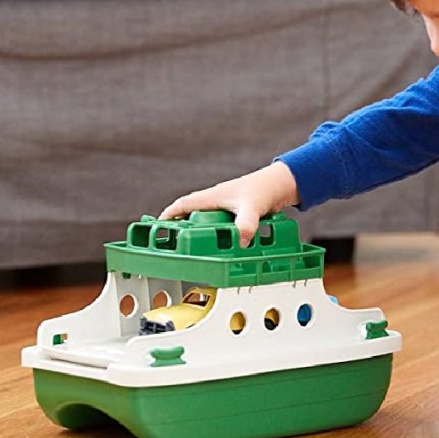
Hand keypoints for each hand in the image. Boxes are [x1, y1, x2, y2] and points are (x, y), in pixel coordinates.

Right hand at [158, 161, 299, 246]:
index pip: (183, 205)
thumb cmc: (263, 188)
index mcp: (212, 197)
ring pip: (207, 223)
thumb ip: (246, 224)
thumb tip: (241, 240)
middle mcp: (216, 202)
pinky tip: (222, 249)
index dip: (168, 216)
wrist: (282, 184)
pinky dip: (218, 237)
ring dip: (201, 235)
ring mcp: (226, 208)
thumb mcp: (252, 208)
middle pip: (191, 216)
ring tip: (197, 253)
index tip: (157, 228)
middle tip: (175, 247)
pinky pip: (221, 227)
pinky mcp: (237, 215)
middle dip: (181, 230)